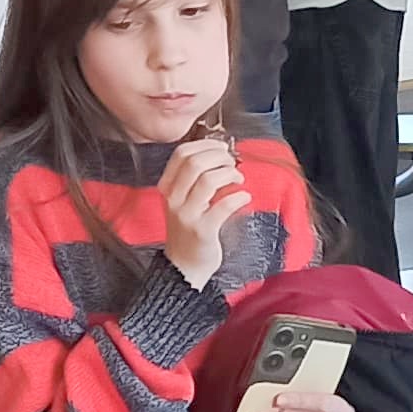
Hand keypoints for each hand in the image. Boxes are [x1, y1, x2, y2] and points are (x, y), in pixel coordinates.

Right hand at [160, 133, 253, 286]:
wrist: (184, 266)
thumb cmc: (189, 229)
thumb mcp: (184, 200)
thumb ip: (196, 178)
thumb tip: (222, 154)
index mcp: (168, 186)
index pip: (182, 153)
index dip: (206, 145)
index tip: (222, 147)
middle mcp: (173, 198)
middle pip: (194, 163)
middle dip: (219, 157)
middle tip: (233, 163)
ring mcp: (186, 215)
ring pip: (208, 180)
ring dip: (229, 174)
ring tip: (238, 179)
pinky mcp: (202, 230)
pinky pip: (223, 206)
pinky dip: (238, 197)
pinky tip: (244, 197)